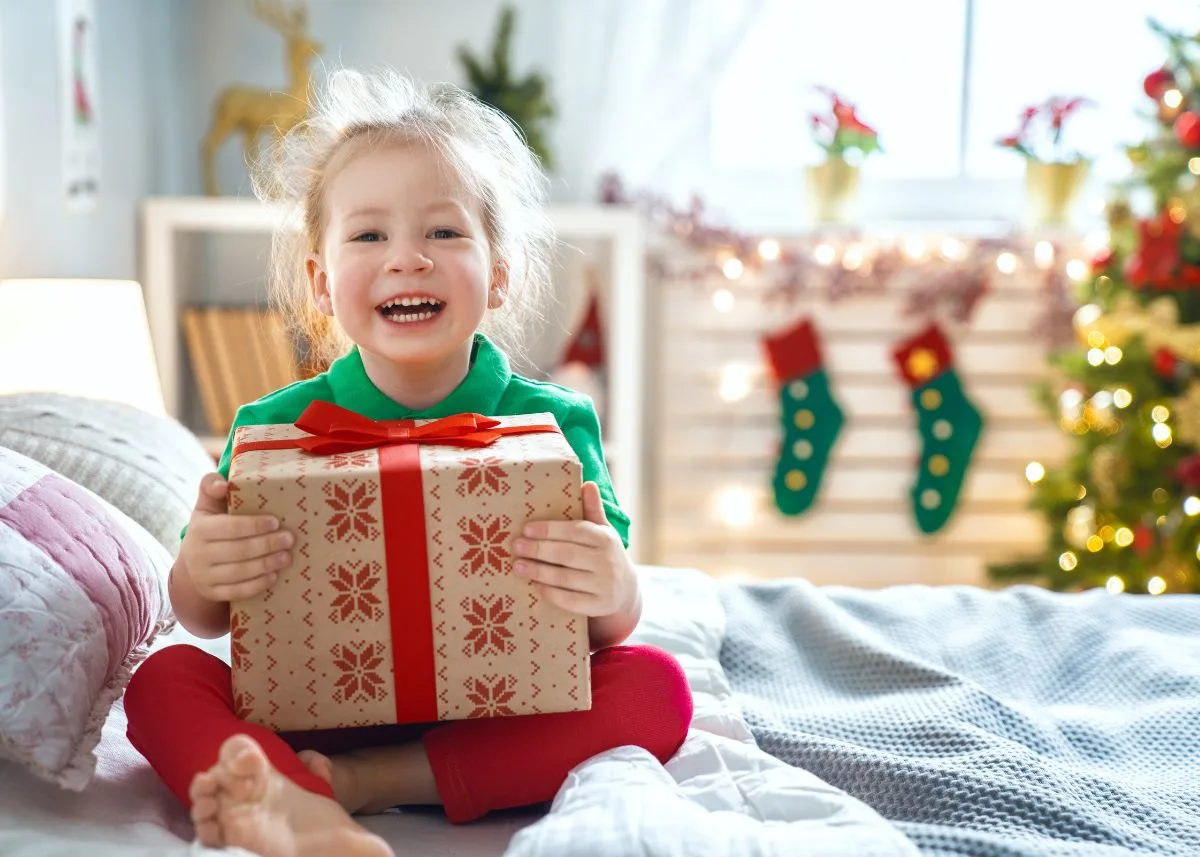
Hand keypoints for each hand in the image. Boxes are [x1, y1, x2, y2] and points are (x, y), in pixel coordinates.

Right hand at [178, 473, 293, 602]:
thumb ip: (211, 486)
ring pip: (239, 573)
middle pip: (238, 551)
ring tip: (287, 557)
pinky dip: (257, 585)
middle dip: (267, 545)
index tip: (276, 522)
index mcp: (199, 529)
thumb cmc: (211, 525)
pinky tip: (273, 576)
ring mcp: (203, 577)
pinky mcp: (211, 593)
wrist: (194, 560)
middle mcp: (197, 555)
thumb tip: (223, 483)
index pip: (229, 528)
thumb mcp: (207, 505)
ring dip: (266, 565)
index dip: (254, 525)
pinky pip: (236, 593)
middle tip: (290, 539)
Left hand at [511, 481, 637, 618]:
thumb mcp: (603, 531)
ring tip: (518, 566)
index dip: (549, 530)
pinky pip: (569, 600)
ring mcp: (603, 585)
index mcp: (605, 539)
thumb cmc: (605, 554)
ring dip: (538, 572)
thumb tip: (588, 483)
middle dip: (538, 550)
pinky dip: (550, 593)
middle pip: (566, 555)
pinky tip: (535, 585)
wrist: (625, 591)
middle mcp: (606, 561)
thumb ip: (592, 509)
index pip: (575, 532)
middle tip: (515, 547)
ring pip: (564, 578)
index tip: (526, 529)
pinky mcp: (597, 605)